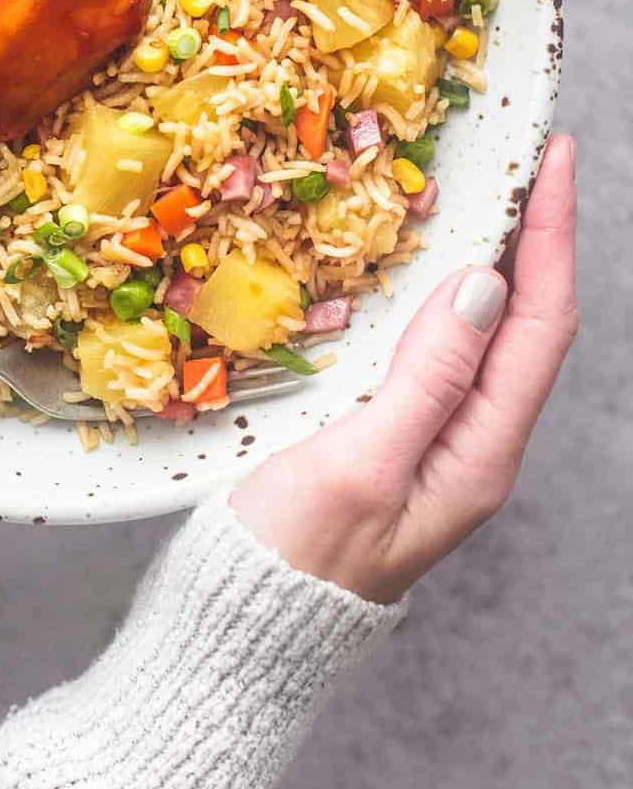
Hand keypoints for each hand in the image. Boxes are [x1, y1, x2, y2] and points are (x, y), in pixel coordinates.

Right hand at [232, 132, 576, 602]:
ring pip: (481, 335)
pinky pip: (436, 350)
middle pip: (524, 325)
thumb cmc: (288, 560)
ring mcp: (432, 445)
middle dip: (533, 235)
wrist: (236, 631)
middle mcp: (471, 447)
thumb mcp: (357, 466)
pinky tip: (415, 267)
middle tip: (523, 156)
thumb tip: (484, 284)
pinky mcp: (389, 439)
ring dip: (491, 259)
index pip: (539, 324)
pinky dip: (438, 293)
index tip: (552, 158)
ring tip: (483, 191)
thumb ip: (425, 378)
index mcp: (478, 454)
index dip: (551, 235)